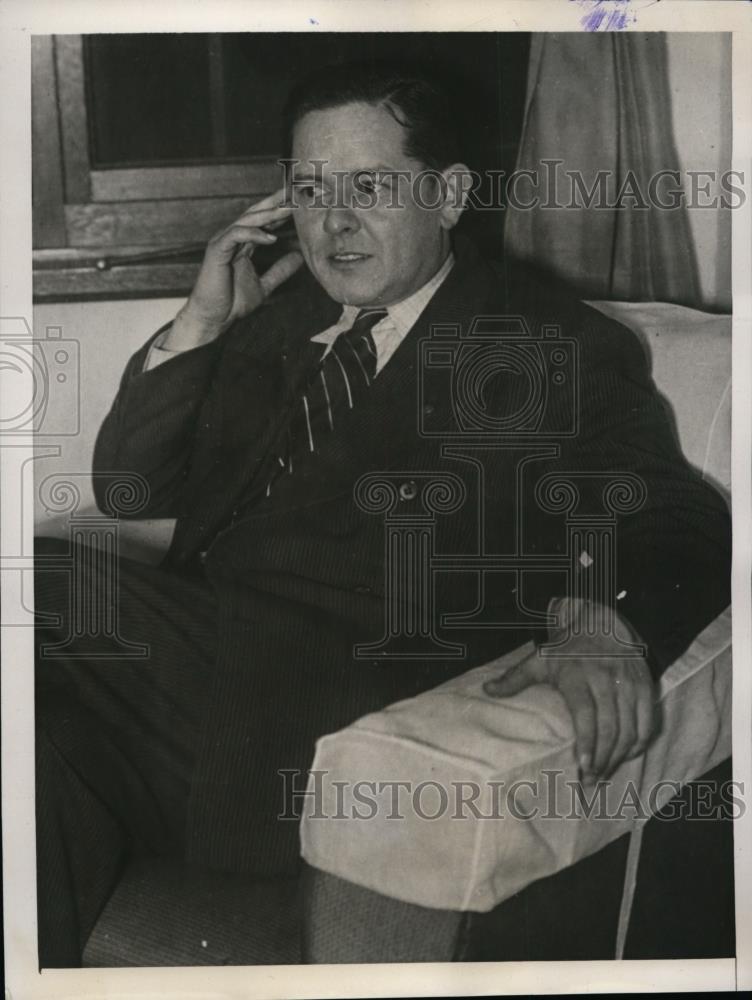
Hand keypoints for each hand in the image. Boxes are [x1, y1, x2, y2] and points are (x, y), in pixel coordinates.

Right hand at [165, 187, 303, 350]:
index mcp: (243, 243)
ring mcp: (223, 242)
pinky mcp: (217, 250)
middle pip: (256, 213)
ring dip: (268, 214)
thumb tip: (299, 259)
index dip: (281, 211)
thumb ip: (280, 271)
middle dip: (276, 202)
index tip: (302, 204)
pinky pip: (236, 235)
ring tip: (288, 210)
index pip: (263, 221)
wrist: (213, 319)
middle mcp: (232, 238)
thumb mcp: (264, 285)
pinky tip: (272, 238)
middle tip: (296, 192)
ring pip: (247, 220)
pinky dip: (254, 234)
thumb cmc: (232, 303)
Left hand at [484, 611, 655, 783]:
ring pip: (630, 729)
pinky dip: (639, 743)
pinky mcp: (645, 686)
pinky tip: (626, 756)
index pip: (586, 715)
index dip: (588, 743)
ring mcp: (628, 683)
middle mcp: (606, 679)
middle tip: (591, 781)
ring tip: (604, 773)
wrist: (601, 624)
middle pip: (610, 727)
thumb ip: (515, 678)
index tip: (584, 766)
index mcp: (577, 675)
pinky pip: (647, 722)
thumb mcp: (539, 659)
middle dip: (602, 759)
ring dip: (619, 756)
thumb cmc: (567, 649)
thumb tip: (487, 691)